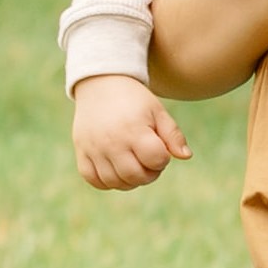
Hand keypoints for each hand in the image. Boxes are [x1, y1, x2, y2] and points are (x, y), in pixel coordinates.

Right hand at [70, 75, 188, 190]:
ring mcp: (93, 148)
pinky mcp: (81, 151)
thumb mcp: (158, 112)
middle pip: (135, 176)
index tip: (160, 149)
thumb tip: (186, 156)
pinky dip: (107, 182)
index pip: (156, 160)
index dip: (163, 159)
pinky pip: (93, 179)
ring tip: (134, 164)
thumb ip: (173, 135)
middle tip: (148, 160)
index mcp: (134, 129)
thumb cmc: (135, 101)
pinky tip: (116, 170)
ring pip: (114, 182)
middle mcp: (111, 141)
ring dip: (130, 180)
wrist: (101, 85)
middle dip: (149, 174)